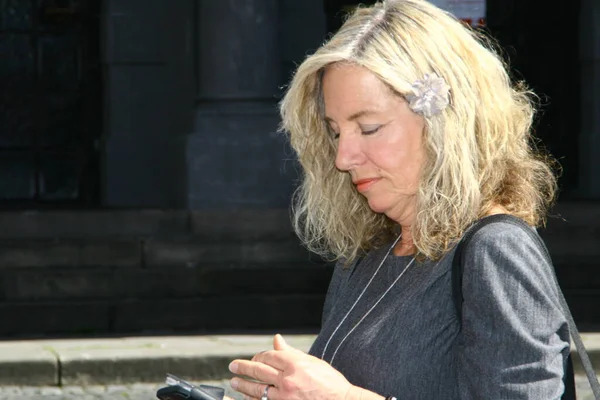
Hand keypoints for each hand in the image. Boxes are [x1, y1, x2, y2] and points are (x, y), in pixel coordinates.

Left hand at [228, 334, 354, 399]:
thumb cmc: (331, 384)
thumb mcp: (313, 362)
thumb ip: (291, 352)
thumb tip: (277, 340)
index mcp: (295, 364)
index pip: (269, 356)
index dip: (259, 356)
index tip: (255, 358)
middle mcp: (288, 380)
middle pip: (258, 371)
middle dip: (243, 367)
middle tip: (233, 366)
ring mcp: (285, 397)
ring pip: (257, 389)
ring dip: (243, 385)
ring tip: (234, 382)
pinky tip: (246, 398)